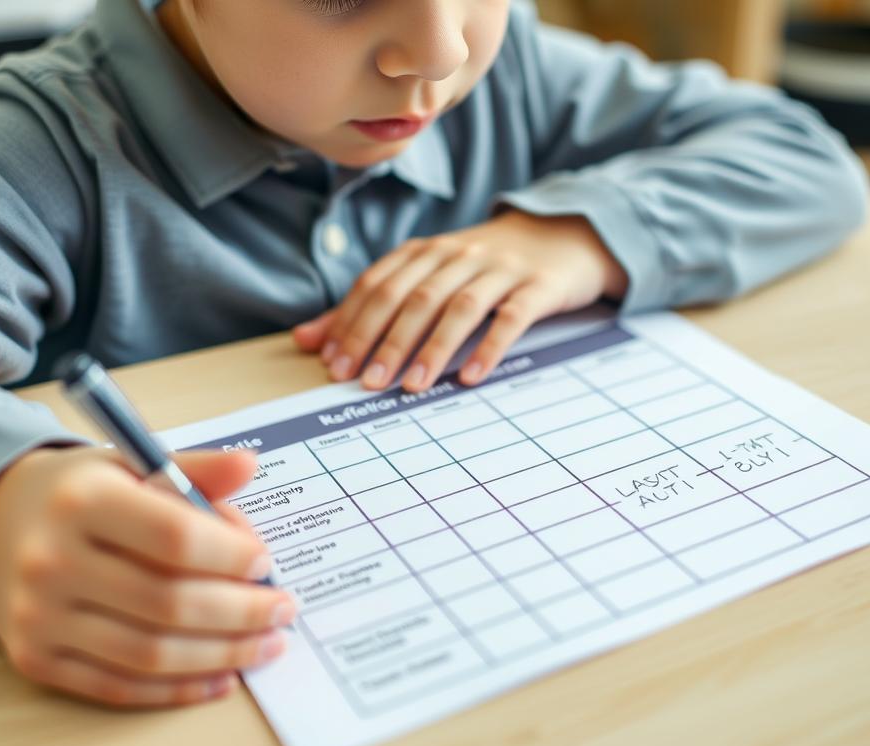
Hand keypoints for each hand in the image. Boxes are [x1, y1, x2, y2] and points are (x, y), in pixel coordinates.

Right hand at [0, 447, 292, 707]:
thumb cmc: (81, 492)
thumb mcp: (131, 464)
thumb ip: (193, 470)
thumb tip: (248, 465)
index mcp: (83, 501)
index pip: (174, 537)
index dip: (231, 555)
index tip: (265, 561)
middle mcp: (54, 561)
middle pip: (169, 602)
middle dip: (241, 612)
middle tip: (282, 609)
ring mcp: (41, 617)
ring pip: (151, 653)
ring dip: (223, 654)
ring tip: (266, 645)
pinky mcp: (37, 659)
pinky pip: (120, 685)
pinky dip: (179, 688)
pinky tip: (221, 675)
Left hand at [293, 210, 627, 391]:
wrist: (564, 235)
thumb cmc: (484, 266)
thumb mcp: (428, 275)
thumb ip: (370, 306)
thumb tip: (305, 341)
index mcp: (427, 251)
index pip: (380, 284)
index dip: (353, 323)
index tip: (334, 364)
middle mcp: (460, 254)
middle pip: (415, 297)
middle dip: (386, 340)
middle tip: (366, 382)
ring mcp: (501, 269)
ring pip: (460, 307)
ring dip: (432, 348)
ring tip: (411, 386)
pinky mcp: (538, 288)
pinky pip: (512, 318)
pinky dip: (489, 347)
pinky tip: (470, 376)